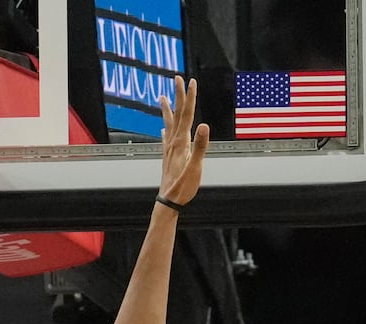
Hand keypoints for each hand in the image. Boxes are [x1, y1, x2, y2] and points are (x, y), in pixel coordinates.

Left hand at [158, 76, 208, 205]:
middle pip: (177, 114)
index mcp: (181, 143)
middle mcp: (173, 143)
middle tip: (177, 79)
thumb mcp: (195, 167)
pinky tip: (163, 130)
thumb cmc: (182, 187)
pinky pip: (166, 139)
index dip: (189, 97)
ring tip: (162, 97)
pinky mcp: (168, 157)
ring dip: (167, 109)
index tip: (191, 82)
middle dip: (178, 96)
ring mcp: (169, 149)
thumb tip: (203, 126)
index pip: (187, 115)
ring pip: (169, 123)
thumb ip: (200, 146)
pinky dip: (165, 130)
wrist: (168, 202)